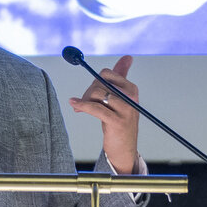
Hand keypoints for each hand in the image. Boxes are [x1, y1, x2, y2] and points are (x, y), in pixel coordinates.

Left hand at [68, 54, 139, 174]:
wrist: (124, 149)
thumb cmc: (120, 122)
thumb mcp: (121, 99)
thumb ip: (121, 77)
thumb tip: (128, 57)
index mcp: (132, 89)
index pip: (106, 74)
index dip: (94, 81)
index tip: (90, 92)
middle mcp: (131, 97)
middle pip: (100, 83)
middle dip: (87, 92)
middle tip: (82, 102)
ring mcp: (126, 110)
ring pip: (96, 94)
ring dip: (84, 100)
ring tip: (79, 107)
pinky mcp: (117, 122)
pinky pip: (94, 108)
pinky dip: (81, 105)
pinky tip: (74, 105)